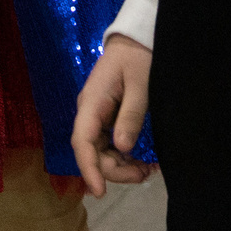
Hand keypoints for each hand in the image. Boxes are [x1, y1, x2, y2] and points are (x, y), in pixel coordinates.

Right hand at [72, 33, 154, 195]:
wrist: (135, 38)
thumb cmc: (138, 57)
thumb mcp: (140, 84)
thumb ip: (131, 115)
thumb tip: (122, 148)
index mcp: (91, 102)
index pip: (82, 141)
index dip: (89, 169)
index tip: (100, 192)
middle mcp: (89, 112)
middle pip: (91, 152)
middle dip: (114, 170)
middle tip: (145, 174)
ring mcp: (96, 116)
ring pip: (100, 152)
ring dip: (120, 166)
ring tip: (148, 170)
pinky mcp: (106, 118)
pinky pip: (109, 144)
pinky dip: (123, 157)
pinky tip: (142, 161)